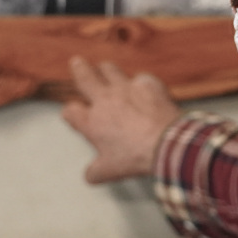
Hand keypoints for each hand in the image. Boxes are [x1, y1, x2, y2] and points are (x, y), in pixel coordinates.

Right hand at [61, 57, 182, 183]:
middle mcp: (105, 100)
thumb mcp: (109, 172)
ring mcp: (126, 88)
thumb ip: (95, 172)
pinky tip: (143, 87)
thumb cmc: (136, 157)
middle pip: (85, 77)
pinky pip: (141, 78)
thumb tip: (89, 176)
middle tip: (77, 62)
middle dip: (79, 69)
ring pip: (110, 70)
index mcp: (92, 122)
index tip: (72, 113)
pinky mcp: (147, 84)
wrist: (166, 143)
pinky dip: (141, 83)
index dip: (70, 112)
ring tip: (105, 67)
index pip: (71, 111)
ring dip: (106, 69)